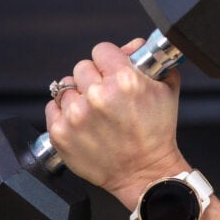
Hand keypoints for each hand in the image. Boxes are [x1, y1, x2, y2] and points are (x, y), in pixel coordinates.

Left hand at [46, 39, 187, 208]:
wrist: (145, 173)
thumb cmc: (157, 135)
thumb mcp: (166, 90)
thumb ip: (151, 61)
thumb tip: (133, 46)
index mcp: (125, 80)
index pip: (102, 50)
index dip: (109, 61)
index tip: (112, 71)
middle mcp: (98, 96)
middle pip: (82, 67)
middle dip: (94, 78)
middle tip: (106, 96)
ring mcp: (77, 115)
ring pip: (66, 86)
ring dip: (78, 96)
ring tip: (94, 112)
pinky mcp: (61, 133)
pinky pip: (53, 107)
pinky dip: (64, 113)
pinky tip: (82, 123)